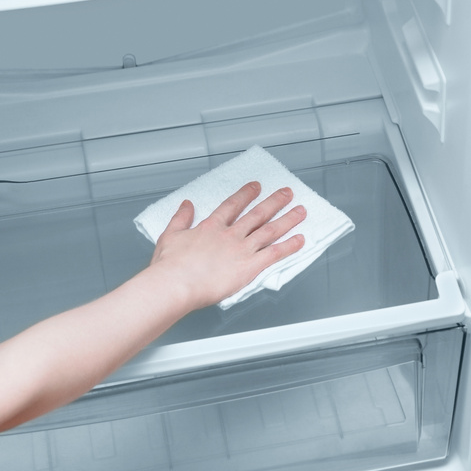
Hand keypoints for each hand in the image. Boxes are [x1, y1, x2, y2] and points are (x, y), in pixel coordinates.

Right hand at [148, 181, 305, 310]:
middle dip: (274, 201)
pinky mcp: (249, 266)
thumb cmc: (169, 266)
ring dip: (288, 219)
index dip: (246, 195)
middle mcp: (230, 235)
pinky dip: (289, 246)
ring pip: (270, 230)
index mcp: (211, 227)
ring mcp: (241, 249)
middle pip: (257, 214)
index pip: (232, 205)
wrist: (176, 283)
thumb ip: (180, 218)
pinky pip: (274, 253)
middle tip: (287, 192)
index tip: (256, 186)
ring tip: (301, 211)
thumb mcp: (170, 236)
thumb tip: (186, 204)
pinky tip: (300, 239)